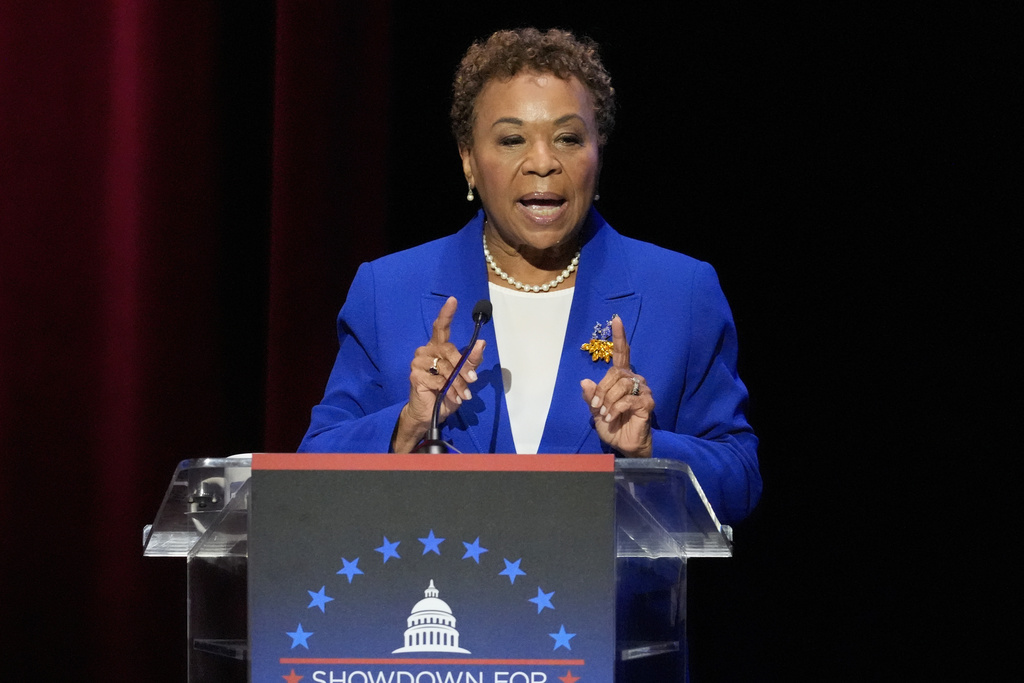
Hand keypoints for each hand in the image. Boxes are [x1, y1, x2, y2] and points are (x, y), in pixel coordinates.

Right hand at [392, 296, 485, 451]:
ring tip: (463, 395)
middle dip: (463, 367)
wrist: (429, 413)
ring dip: (458, 383)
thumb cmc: (445, 392)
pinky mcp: (415, 375)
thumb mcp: (463, 377)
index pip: (440, 326)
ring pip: (445, 367)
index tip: (453, 300)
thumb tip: (482, 343)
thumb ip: (472, 361)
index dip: (446, 313)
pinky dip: (448, 390)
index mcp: (437, 347)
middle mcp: (426, 350)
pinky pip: (438, 379)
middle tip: (473, 380)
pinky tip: (451, 398)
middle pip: (449, 350)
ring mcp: (418, 362)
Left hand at [580, 315, 653, 456]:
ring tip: (605, 415)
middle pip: (615, 373)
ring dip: (608, 402)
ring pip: (620, 385)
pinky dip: (616, 409)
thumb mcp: (596, 410)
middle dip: (602, 391)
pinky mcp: (647, 402)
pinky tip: (612, 418)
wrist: (625, 444)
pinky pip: (628, 400)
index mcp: (621, 377)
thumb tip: (584, 382)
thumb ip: (591, 397)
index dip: (619, 336)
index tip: (616, 319)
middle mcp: (634, 379)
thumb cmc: (612, 425)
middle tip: (597, 407)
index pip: (622, 353)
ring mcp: (643, 390)